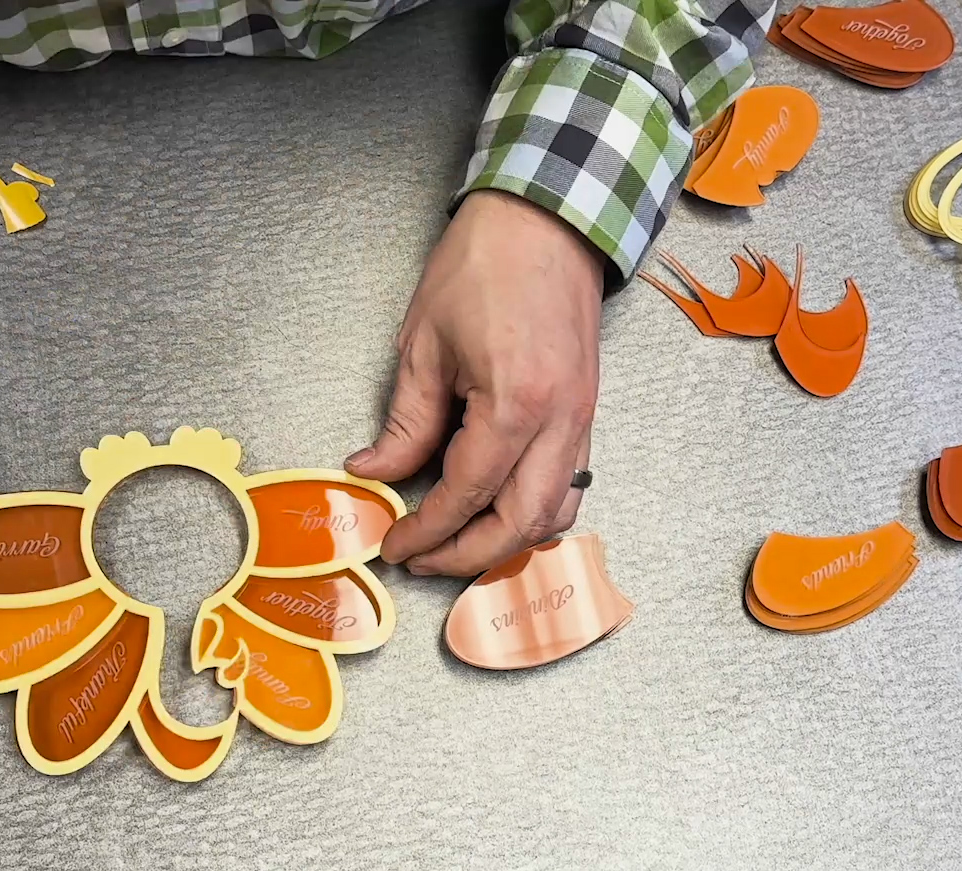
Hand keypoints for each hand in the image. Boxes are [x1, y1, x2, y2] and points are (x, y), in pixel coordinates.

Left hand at [346, 189, 601, 575]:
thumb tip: (374, 472)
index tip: (394, 544)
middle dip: (467, 555)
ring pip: (555, 515)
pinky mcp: (587, 415)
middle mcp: (560, 423)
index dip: (426, 529)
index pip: (466, 494)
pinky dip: (535, 515)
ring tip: (458, 545)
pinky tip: (497, 513)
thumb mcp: (424, 345)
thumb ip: (405, 423)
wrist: (547, 221)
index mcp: (516, 404)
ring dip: (507, 543)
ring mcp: (582, 421)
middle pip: (520, 524)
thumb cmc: (483, 266)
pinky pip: (569, 487)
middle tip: (421, 558)